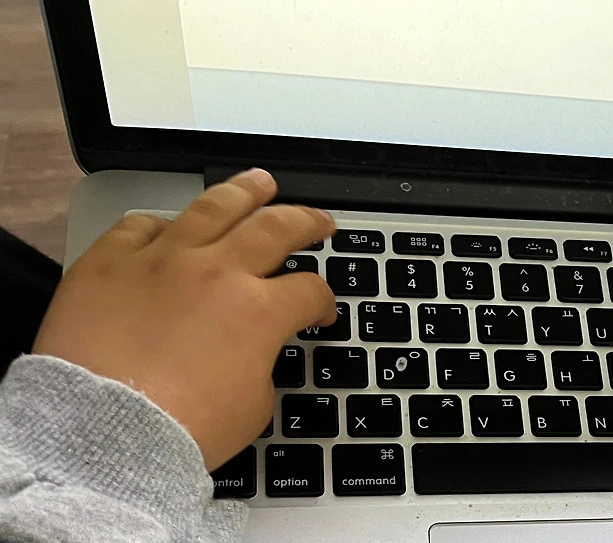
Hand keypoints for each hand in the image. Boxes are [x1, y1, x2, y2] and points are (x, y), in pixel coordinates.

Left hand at [33, 169, 336, 469]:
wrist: (104, 435)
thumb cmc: (180, 431)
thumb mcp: (252, 406)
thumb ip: (261, 365)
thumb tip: (253, 353)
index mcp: (259, 311)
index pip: (310, 291)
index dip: (323, 302)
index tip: (319, 312)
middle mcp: (215, 273)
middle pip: (275, 228)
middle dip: (306, 222)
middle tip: (318, 220)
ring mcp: (160, 261)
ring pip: (213, 208)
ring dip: (243, 193)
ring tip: (258, 183)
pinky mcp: (108, 264)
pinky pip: (137, 227)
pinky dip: (157, 225)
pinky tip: (167, 223)